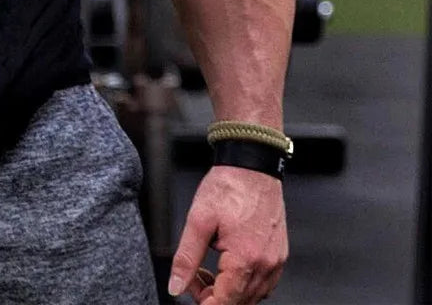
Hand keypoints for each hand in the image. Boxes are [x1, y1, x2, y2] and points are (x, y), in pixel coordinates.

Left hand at [169, 165, 287, 303]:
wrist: (252, 165)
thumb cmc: (228, 187)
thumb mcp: (198, 219)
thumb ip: (186, 258)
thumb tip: (176, 286)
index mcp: (245, 259)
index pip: (226, 302)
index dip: (204, 302)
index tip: (191, 291)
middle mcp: (266, 265)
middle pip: (239, 302)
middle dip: (213, 296)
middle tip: (194, 276)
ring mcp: (276, 261)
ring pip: (252, 296)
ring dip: (228, 291)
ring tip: (208, 269)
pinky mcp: (279, 254)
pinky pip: (263, 283)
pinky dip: (244, 282)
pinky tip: (228, 266)